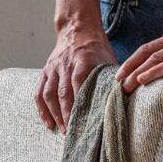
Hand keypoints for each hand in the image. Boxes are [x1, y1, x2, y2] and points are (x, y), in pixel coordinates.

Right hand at [36, 16, 115, 131]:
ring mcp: (53, 68)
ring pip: (49, 94)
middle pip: (63, 93)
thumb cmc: (97, 48)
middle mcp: (65, 65)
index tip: (86, 121)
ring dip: (55, 114)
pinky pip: (40, 91)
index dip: (81, 102)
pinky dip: (42, 109)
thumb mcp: (108, 59)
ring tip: (62, 130)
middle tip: (73, 132)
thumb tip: (122, 101)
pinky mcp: (45, 71)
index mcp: (83, 60)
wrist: (77, 29)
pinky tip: (48, 122)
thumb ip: (112, 79)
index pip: (80, 83)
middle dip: (67, 114)